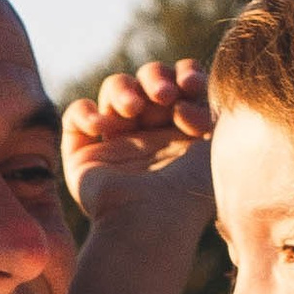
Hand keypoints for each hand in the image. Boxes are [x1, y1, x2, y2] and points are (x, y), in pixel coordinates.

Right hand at [62, 63, 216, 293]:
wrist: (153, 220)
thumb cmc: (191, 188)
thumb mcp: (217, 143)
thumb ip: (211, 105)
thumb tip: (186, 97)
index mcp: (185, 131)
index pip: (181, 82)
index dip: (185, 74)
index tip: (191, 86)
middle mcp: (151, 134)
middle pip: (147, 79)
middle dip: (155, 77)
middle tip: (164, 96)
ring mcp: (117, 142)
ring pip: (113, 90)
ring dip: (123, 90)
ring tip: (132, 110)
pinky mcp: (82, 154)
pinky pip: (76, 116)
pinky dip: (86, 112)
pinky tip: (102, 127)